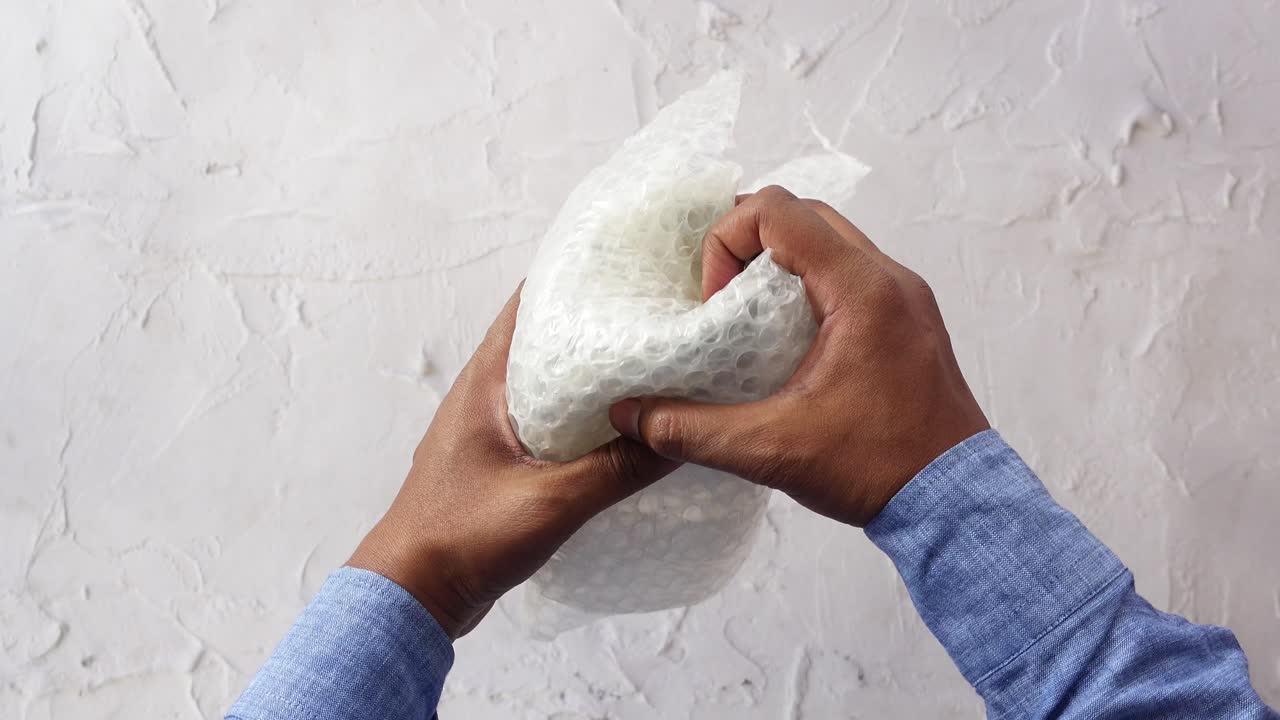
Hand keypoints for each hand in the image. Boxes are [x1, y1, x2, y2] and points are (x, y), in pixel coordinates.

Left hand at [349, 289, 676, 637]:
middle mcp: (486, 394)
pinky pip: (551, 423)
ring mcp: (492, 428)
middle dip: (598, 326)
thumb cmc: (461, 538)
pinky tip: (624, 432)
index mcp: (485, 382)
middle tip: (657, 317)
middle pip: (547, 339)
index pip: (529, 304)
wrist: (412, 595)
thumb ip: (616, 469)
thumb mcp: (550, 502)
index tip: (627, 266)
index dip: (575, 279)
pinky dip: (585, 417)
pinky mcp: (502, 461)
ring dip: (593, 376)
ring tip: (653, 370)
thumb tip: (679, 435)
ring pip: (551, 383)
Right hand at [609, 186, 988, 526]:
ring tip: (746, 321)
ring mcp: (904, 299)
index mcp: (862, 289)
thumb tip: (631, 416)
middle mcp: (889, 279)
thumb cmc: (883, 469)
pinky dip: (807, 288)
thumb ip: (693, 430)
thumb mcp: (773, 450)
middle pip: (803, 215)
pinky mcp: (907, 322)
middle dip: (747, 245)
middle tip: (720, 302)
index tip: (715, 303)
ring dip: (778, 266)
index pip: (778, 210)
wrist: (957, 505)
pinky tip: (784, 343)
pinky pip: (848, 276)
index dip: (728, 241)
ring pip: (828, 242)